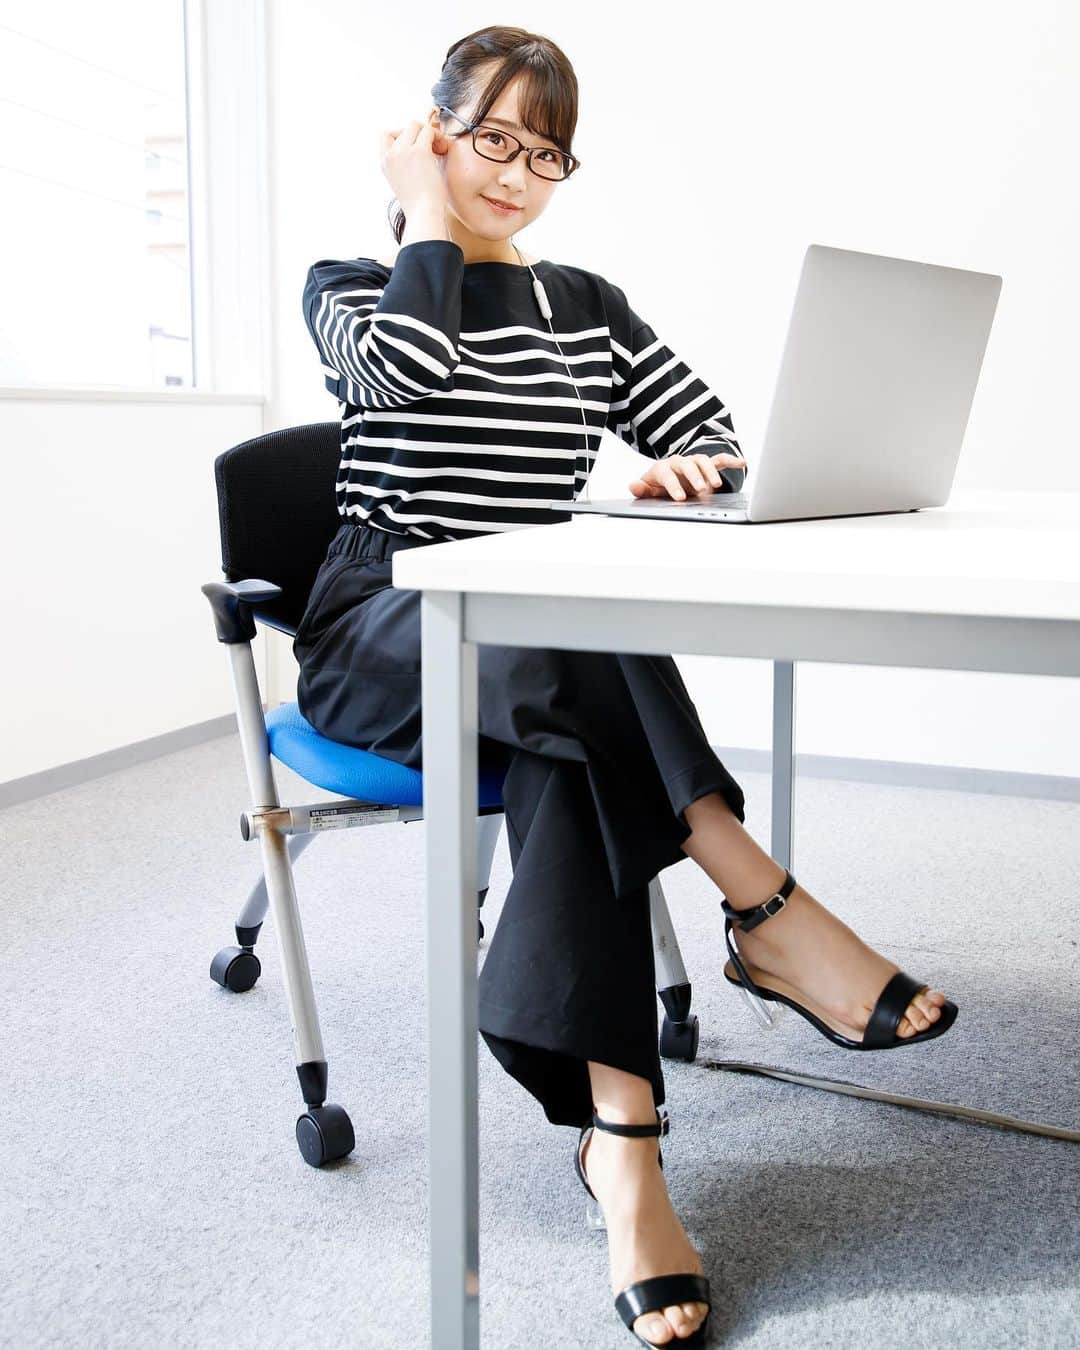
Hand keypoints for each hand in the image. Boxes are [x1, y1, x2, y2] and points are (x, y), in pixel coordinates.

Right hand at [380, 112, 449, 214]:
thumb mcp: (403, 183)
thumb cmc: (419, 205)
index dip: (402, 135)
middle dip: (418, 134)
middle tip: (431, 149)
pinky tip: (442, 149)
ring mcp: (403, 152)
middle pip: (403, 128)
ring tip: (437, 149)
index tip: (414, 147)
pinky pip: (428, 130)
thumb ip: (404, 165)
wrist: (423, 214)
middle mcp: (390, 155)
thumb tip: (418, 148)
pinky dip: (437, 136)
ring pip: (415, 125)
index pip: (385, 135)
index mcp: (384, 163)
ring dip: (428, 133)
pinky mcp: (419, 151)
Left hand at [628, 452, 745, 500]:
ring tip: (717, 485)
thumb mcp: (650, 491)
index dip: (673, 485)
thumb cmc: (660, 486)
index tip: (680, 498)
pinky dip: (731, 460)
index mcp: (664, 468)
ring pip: (704, 461)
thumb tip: (632, 485)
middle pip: (687, 465)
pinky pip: (719, 460)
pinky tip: (742, 463)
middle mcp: (679, 463)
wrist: (672, 480)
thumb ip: (642, 490)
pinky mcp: (707, 465)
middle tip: (700, 489)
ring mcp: (694, 463)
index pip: (667, 474)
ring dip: (710, 472)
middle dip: (694, 476)